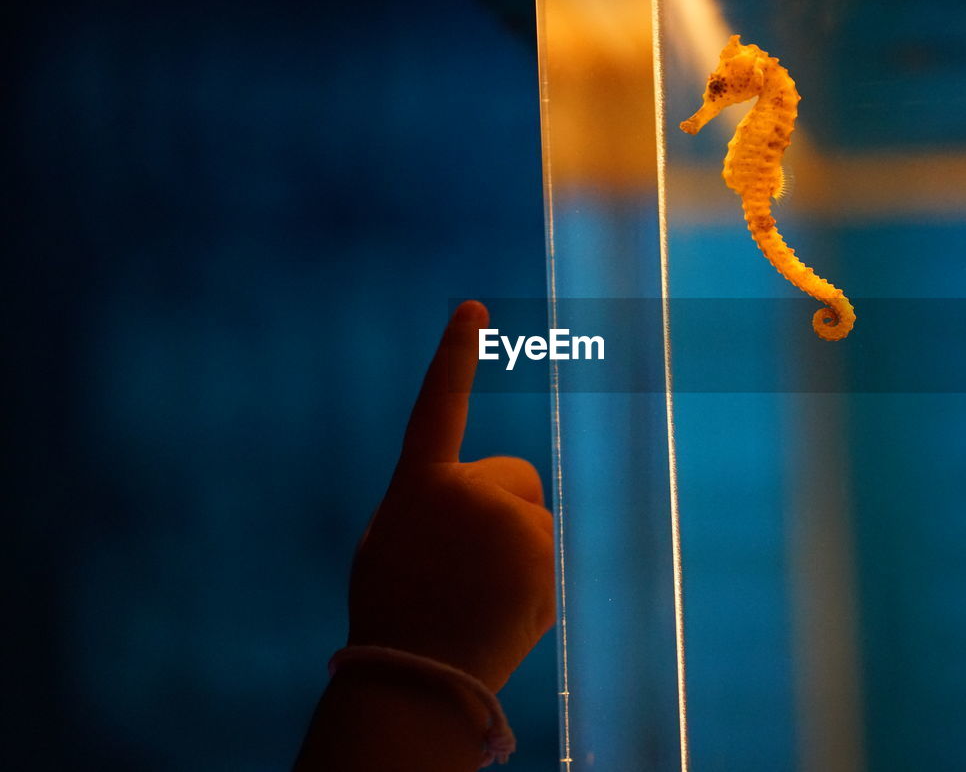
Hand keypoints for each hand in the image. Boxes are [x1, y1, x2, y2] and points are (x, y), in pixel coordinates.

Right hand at [347, 300, 554, 691]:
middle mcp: (464, 487)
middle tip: (470, 571)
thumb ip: (434, 507)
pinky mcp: (541, 546)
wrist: (418, 673)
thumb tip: (474, 503)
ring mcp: (506, 515)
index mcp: (419, 485)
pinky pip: (554, 553)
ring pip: (536, 521)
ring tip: (483, 597)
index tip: (474, 309)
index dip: (454, 356)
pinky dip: (541, 579)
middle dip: (506, 514)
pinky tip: (509, 609)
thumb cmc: (398, 613)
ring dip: (522, 554)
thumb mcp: (395, 544)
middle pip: (515, 480)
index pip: (439, 406)